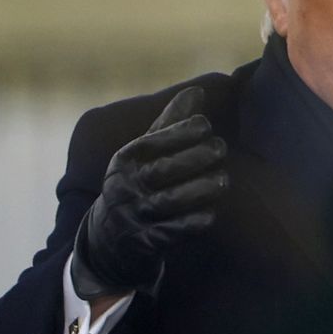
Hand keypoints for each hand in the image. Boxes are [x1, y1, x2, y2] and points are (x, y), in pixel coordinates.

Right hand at [69, 85, 228, 299]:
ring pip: (168, 202)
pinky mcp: (147, 242)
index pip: (151, 143)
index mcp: (125, 160)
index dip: (178, 132)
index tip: (205, 124)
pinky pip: (171, 232)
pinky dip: (192, 223)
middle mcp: (126, 186)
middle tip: (221, 148)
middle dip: (193, 158)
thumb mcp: (144, 153)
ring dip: (198, 190)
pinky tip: (212, 213)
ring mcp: (136, 215)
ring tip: (223, 179)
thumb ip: (171, 124)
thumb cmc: (136, 184)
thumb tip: (197, 91)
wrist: (108, 240)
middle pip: (160, 170)